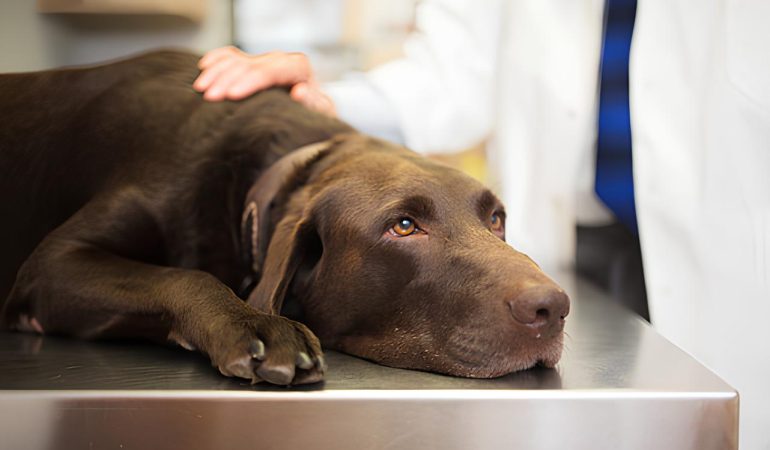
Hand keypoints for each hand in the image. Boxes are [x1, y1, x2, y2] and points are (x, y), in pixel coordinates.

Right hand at [194, 46, 336, 115]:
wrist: (312, 113)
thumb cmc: (315, 116)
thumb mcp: (319, 113)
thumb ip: (312, 102)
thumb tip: (299, 91)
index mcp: (297, 67)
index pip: (269, 71)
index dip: (249, 82)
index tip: (232, 95)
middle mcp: (280, 59)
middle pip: (248, 65)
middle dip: (227, 80)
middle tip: (209, 97)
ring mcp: (264, 60)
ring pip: (236, 59)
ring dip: (216, 72)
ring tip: (200, 88)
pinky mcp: (253, 63)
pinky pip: (231, 56)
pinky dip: (216, 59)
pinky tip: (204, 66)